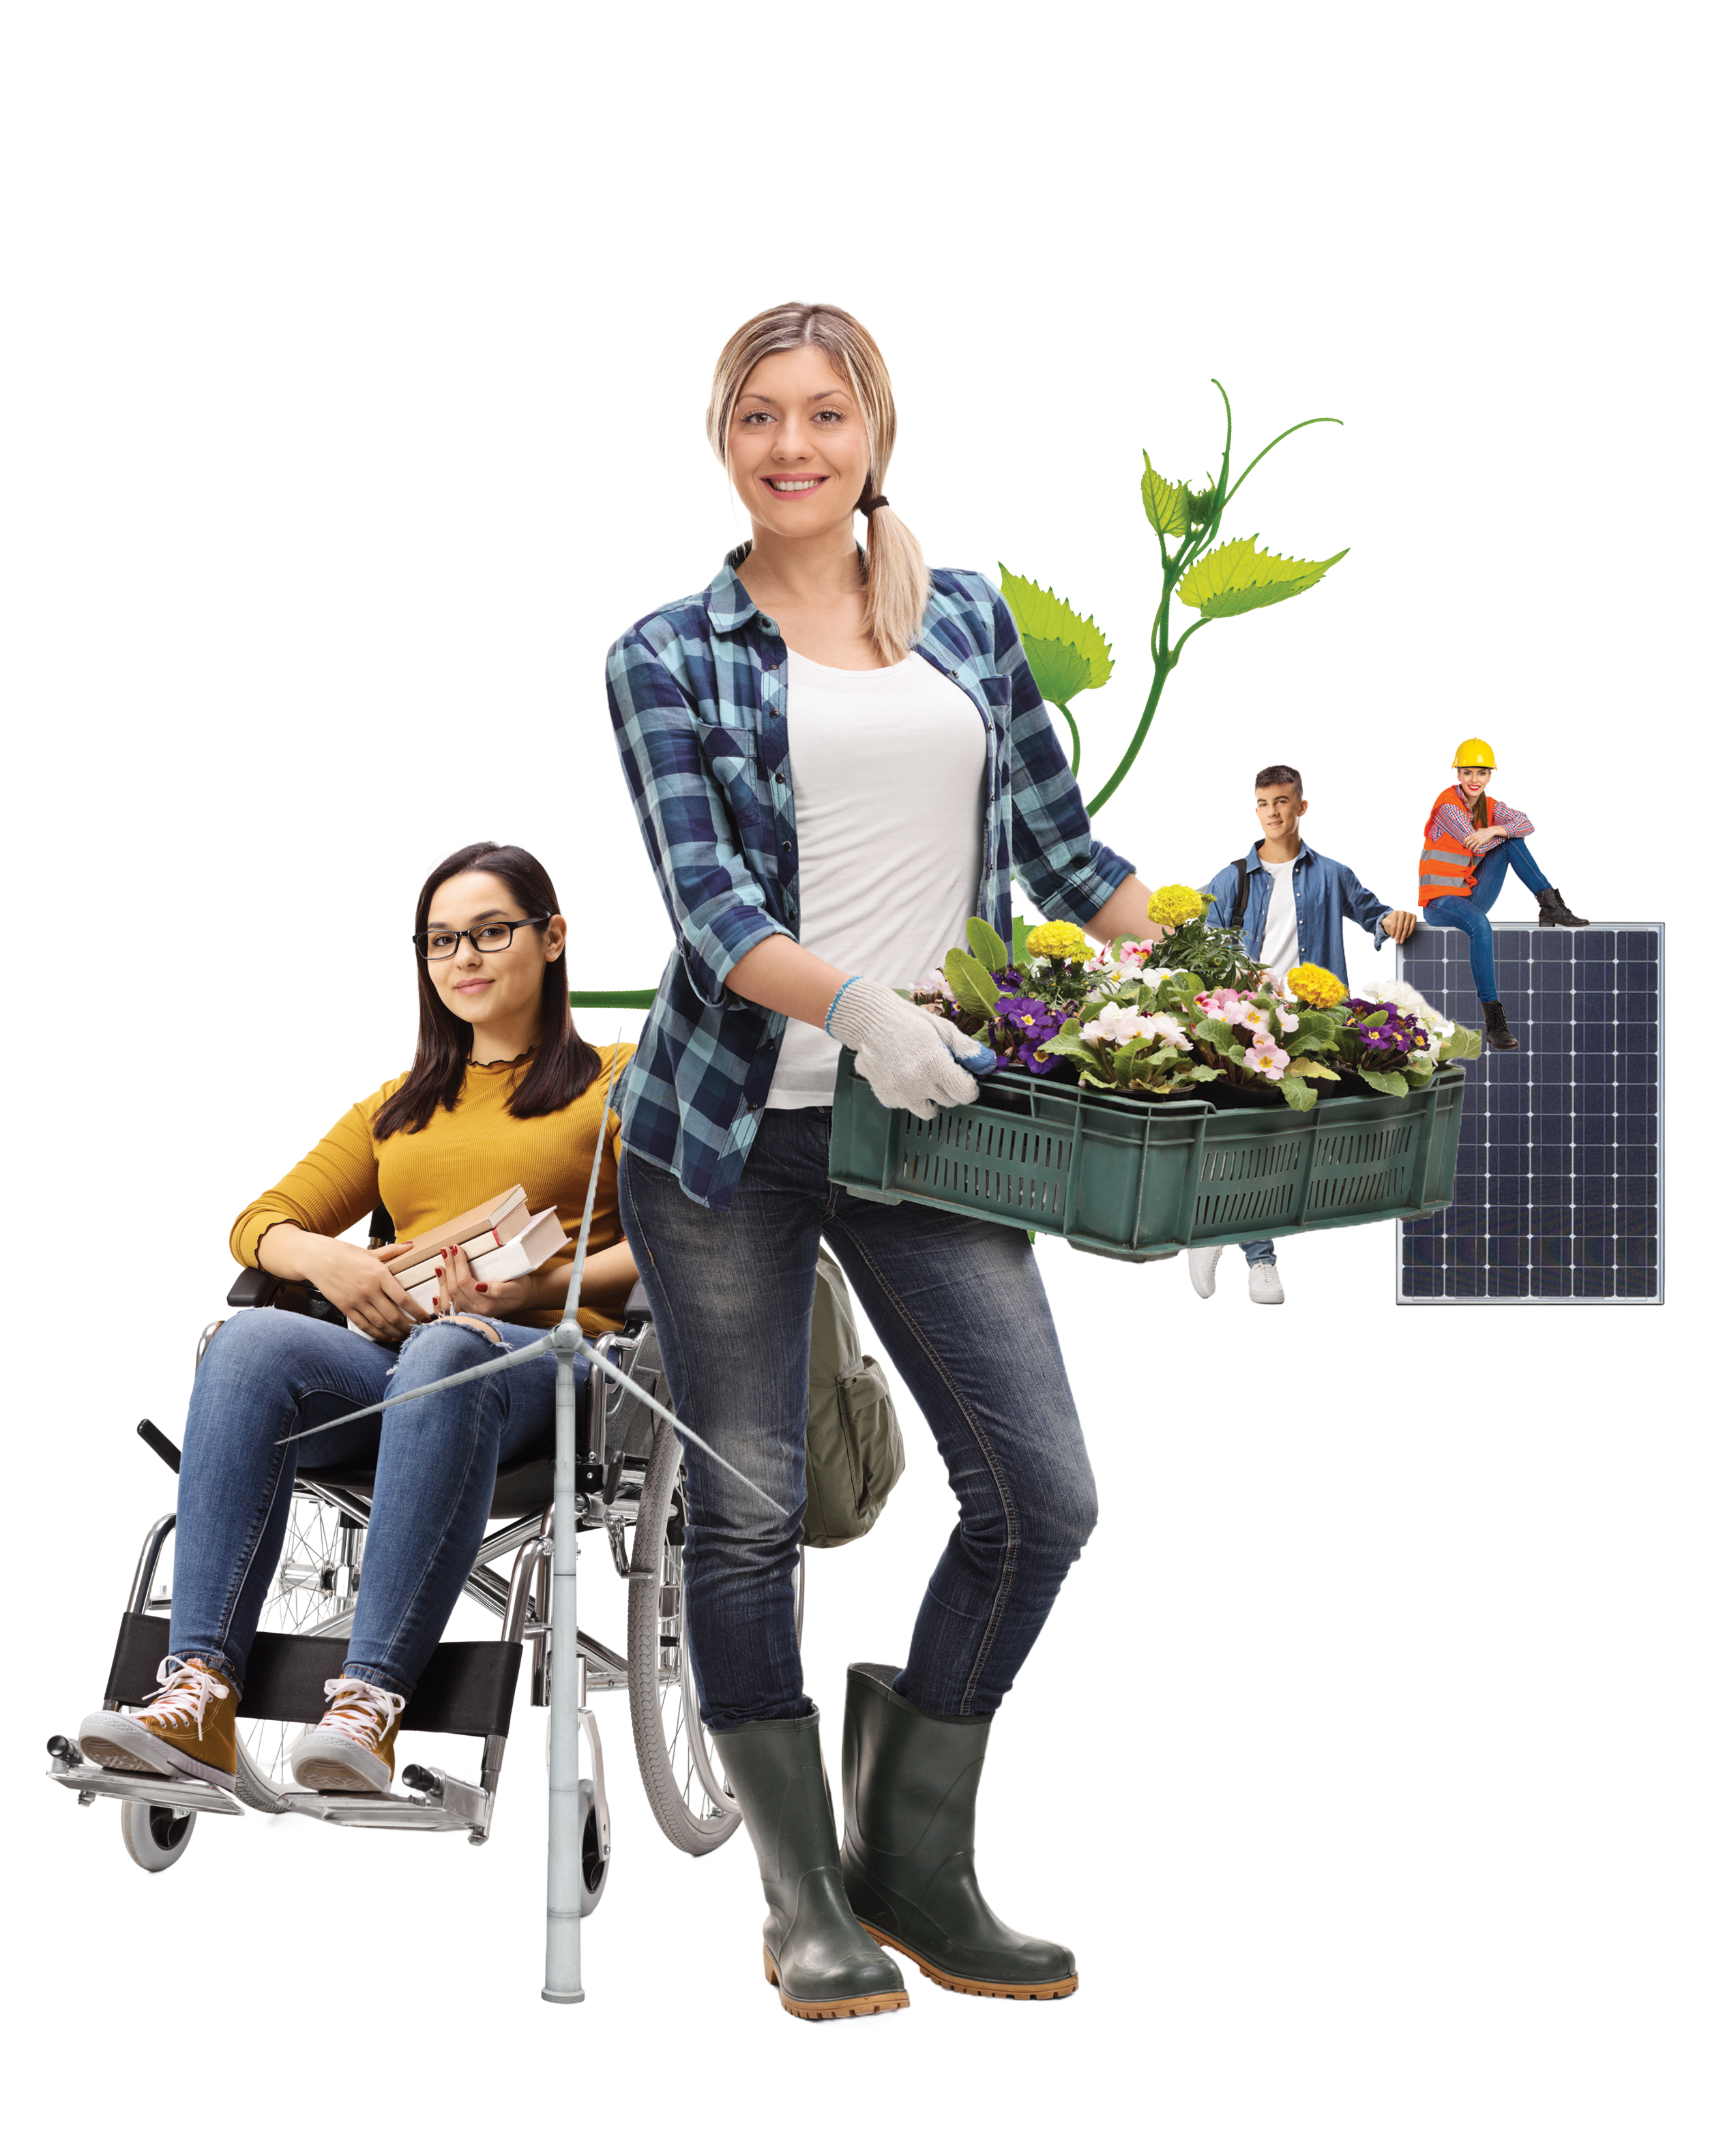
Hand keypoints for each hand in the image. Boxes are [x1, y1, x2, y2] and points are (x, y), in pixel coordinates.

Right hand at [282, 1230, 420, 1343]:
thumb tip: (411, 1245)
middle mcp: (368, 1290)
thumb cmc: (342, 1253)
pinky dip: (377, 1334)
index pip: (403, 1298)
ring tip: (405, 1336)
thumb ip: (392, 1252)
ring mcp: (356, 1301)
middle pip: (393, 1316)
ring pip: (380, 1324)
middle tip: (419, 1331)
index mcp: (378, 1274)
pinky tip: (386, 1336)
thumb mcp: (369, 1252)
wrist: (316, 1258)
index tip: (425, 1317)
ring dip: (395, 1333)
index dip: (416, 1312)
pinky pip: (364, 1325)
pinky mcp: (345, 1308)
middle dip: (409, 1327)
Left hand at [430, 1242, 540, 1321]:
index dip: (459, 1265)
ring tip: (441, 1264)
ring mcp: (470, 1313)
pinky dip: (440, 1301)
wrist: (523, 1298)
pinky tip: (435, 1293)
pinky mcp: (467, 1312)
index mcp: (486, 1304)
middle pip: (454, 1288)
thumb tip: (479, 1286)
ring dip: (442, 1280)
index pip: (465, 1282)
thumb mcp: (516, 1287)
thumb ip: (499, 1289)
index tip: (458, 1249)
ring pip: (448, 1298)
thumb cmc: (520, 1289)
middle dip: (449, 1267)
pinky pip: (449, 1309)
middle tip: (447, 1249)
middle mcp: (476, 1311)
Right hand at [827, 977, 993, 1118]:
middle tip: (939, 1069)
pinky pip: (905, 1105)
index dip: (969, 1086)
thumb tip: (987, 1063)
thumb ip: (966, 1049)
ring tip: (922, 1077)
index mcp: (935, 1065)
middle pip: (949, 1101)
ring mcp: (900, 1093)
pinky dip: (908, 1095)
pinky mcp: (885, 1096)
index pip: (965, 1094)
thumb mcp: (943, 1029)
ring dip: (930, 1098)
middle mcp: (917, 1083)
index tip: (964, 1078)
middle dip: (949, 1088)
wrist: (870, 1021)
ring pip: (928, 1110)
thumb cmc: (908, 1020)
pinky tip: (902, 1076)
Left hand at [1382, 909, 1417, 942]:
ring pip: (1406, 928)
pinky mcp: (1414, 916)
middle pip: (1400, 927)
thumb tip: (1390, 926)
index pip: (1394, 926)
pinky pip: (1412, 926)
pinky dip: (1409, 932)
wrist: (1398, 916)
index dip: (1393, 933)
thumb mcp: (1386, 921)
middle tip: (1397, 942)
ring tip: (1401, 941)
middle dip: (1398, 936)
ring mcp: (1409, 914)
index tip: (1392, 938)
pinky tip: (1406, 936)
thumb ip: (1386, 923)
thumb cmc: (1392, 920)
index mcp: (1395, 913)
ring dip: (1403, 936)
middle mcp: (1402, 913)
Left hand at [1468, 827, 1505, 852]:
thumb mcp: (1479, 830)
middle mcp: (1474, 838)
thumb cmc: (1485, 830)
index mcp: (1473, 835)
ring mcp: (1477, 840)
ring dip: (1470, 849)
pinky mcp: (1480, 843)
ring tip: (1471, 850)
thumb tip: (1477, 831)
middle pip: (1467, 843)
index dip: (1464, 842)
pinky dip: (1474, 850)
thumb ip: (1477, 831)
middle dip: (1467, 846)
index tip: (1465, 844)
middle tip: (1468, 848)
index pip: (1466, 839)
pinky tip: (1474, 851)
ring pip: (1471, 846)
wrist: (1490, 831)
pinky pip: (1475, 848)